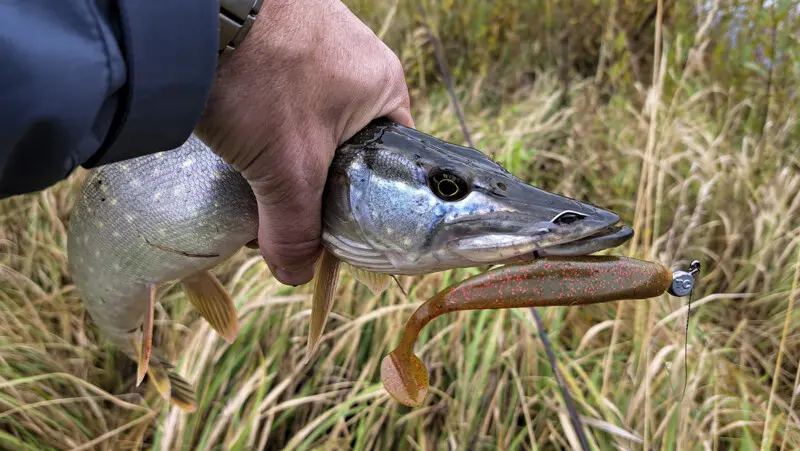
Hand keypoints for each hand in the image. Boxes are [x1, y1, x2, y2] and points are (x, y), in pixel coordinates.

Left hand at [196, 0, 413, 285]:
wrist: (197, 2)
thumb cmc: (263, 77)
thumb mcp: (287, 168)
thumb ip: (296, 230)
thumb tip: (297, 275)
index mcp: (384, 85)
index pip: (387, 161)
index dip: (358, 202)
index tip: (324, 226)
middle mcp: (356, 56)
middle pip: (340, 143)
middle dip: (306, 182)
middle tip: (272, 207)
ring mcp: (313, 37)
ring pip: (303, 118)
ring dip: (276, 151)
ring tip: (242, 169)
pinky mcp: (273, 29)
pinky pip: (275, 89)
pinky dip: (255, 116)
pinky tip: (227, 127)